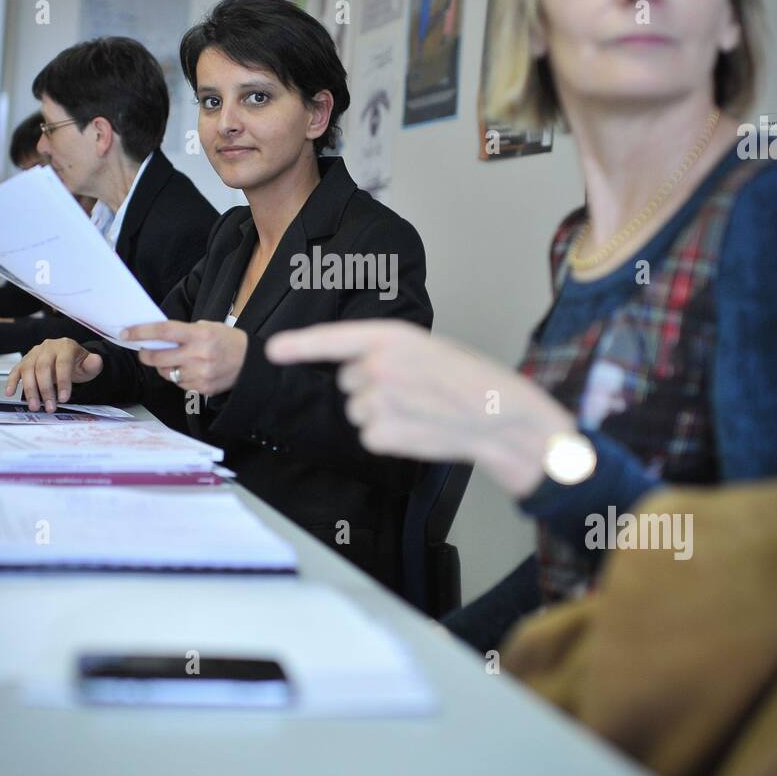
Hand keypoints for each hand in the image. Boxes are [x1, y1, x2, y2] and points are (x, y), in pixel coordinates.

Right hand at [5, 339, 103, 410]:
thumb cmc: (78, 363)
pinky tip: (9, 393)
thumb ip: (93, 364)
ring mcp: (34, 353)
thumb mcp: (89, 364)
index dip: (63, 381)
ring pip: (28, 369)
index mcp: (65, 346)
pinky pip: (16, 370)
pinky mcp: (25, 360)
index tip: (64, 399)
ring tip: (34, 406)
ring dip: (30, 389)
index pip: (62, 363)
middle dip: (45, 389)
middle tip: (49, 407)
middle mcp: (48, 347)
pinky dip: (11, 381)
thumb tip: (95, 362)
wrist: (69, 358)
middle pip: (43, 367)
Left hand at [120, 320, 248, 396]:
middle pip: (158, 357)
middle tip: (143, 351)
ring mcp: (200, 374)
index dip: (141, 332)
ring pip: (166, 372)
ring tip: (174, 360)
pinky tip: (189, 370)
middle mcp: (199, 355)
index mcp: (200, 335)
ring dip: (163, 366)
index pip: (164, 331)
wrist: (252, 363)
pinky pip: (178, 383)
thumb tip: (157, 337)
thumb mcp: (209, 327)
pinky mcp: (202, 388)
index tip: (126, 333)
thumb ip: (184, 332)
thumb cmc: (228, 341)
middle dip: (145, 354)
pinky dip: (178, 377)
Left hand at [265, 320, 573, 496]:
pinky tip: (420, 431)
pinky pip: (369, 437)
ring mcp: (378, 401)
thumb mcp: (429, 351)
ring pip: (357, 411)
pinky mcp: (380, 434)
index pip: (334, 339)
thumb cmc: (473, 383)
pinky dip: (390, 438)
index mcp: (393, 337)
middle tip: (415, 392)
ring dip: (383, 415)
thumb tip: (355, 368)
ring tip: (422, 411)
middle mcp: (379, 365)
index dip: (300, 345)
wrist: (503, 419)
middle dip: (372, 387)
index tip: (273, 350)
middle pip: (348, 381)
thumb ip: (389, 354)